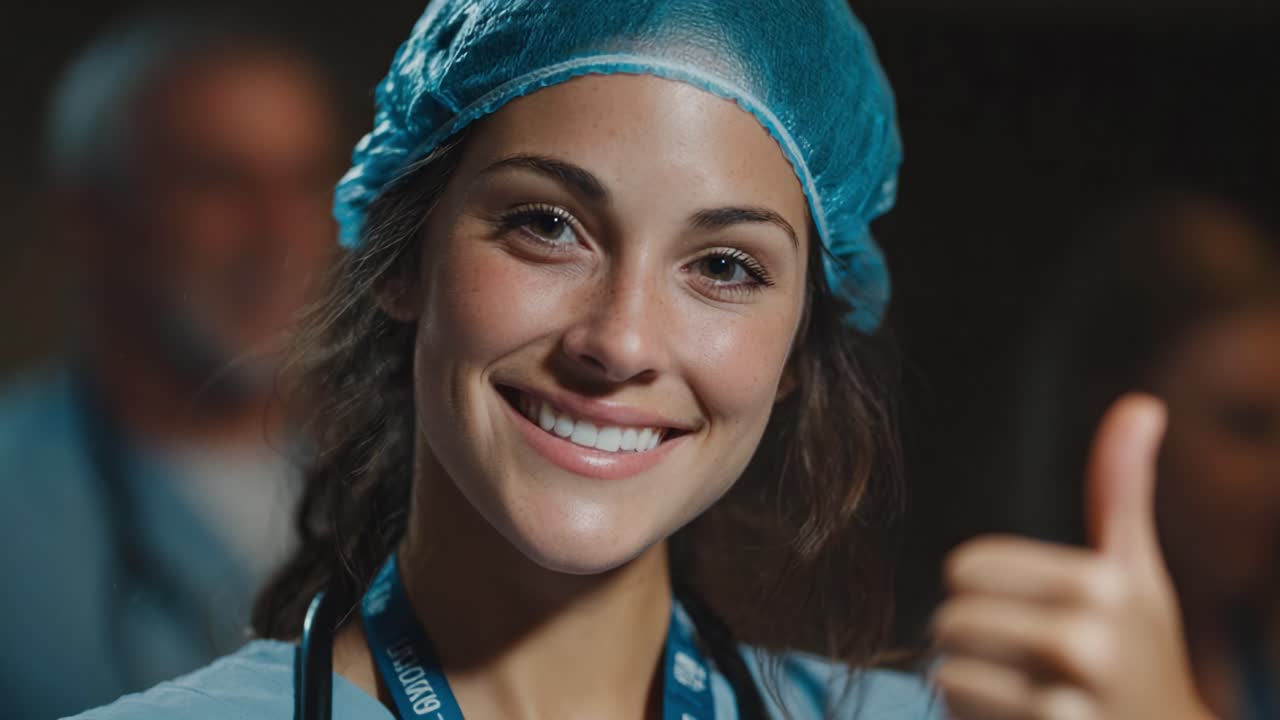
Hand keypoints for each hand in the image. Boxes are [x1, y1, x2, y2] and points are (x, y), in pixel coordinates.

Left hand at [932, 394, 1215, 718]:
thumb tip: (1141, 404)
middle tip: (1023, 663)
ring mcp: (1067, 705)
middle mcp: (1088, 642)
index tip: (1029, 612)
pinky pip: (954, 713)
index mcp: (1103, 584)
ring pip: (946, 673)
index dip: (983, 591)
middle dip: (971, 643)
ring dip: (969, 686)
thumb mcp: (1135, 575)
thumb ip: (1121, 492)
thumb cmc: (1140, 653)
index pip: (965, 567)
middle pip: (949, 621)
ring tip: (1024, 697)